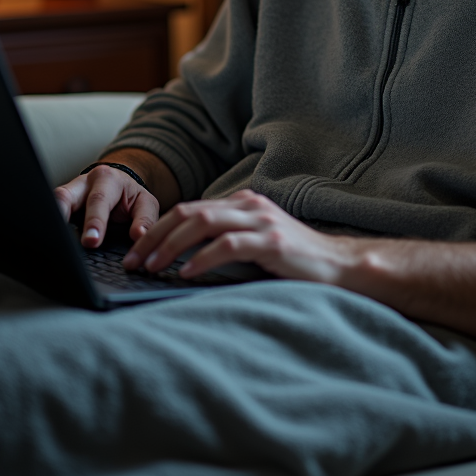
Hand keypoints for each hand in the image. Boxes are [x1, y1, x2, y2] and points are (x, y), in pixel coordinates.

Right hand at [54, 162, 159, 248]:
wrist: (117, 185)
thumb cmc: (129, 197)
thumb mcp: (144, 204)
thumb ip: (145, 219)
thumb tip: (139, 236)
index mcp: (107, 179)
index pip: (99, 199)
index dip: (95, 221)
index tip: (92, 241)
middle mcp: (83, 183)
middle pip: (67, 198)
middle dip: (63, 219)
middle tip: (69, 242)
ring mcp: (68, 192)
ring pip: (52, 200)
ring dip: (50, 218)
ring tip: (49, 240)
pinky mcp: (59, 204)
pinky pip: (48, 210)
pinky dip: (47, 223)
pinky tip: (44, 237)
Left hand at [121, 189, 475, 345]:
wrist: (342, 268)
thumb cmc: (295, 264)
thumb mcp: (255, 246)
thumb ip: (225, 243)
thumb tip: (180, 260)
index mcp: (242, 202)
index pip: (189, 209)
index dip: (158, 229)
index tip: (136, 252)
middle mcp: (249, 204)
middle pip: (189, 211)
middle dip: (155, 236)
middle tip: (133, 261)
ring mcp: (261, 220)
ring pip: (202, 222)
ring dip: (170, 245)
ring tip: (151, 267)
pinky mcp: (271, 241)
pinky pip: (228, 245)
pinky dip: (202, 258)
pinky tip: (186, 274)